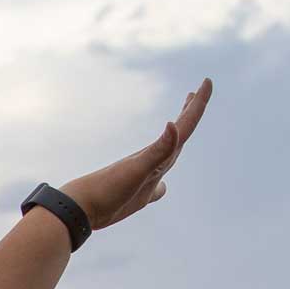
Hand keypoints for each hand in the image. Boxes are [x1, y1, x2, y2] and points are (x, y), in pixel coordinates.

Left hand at [60, 78, 212, 232]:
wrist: (82, 208)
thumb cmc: (107, 189)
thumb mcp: (137, 170)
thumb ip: (158, 150)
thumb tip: (174, 125)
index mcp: (156, 154)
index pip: (183, 125)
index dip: (198, 105)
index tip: (207, 81)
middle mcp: (153, 162)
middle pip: (178, 133)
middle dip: (191, 113)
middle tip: (199, 91)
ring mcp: (146, 178)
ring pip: (168, 155)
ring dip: (178, 139)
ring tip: (180, 126)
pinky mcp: (137, 195)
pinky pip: (156, 187)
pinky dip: (162, 186)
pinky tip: (162, 187)